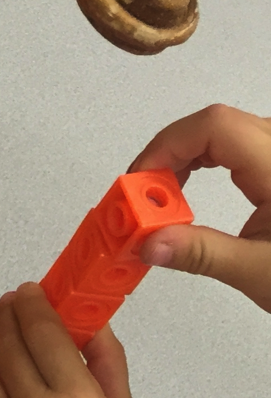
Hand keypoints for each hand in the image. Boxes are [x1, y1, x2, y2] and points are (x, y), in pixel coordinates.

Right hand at [130, 103, 270, 312]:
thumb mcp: (259, 271)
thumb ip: (200, 253)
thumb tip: (149, 244)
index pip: (214, 127)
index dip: (167, 146)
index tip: (139, 184)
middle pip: (213, 126)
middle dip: (167, 157)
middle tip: (140, 200)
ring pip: (221, 135)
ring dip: (181, 162)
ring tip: (159, 204)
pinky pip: (233, 149)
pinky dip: (201, 167)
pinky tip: (185, 197)